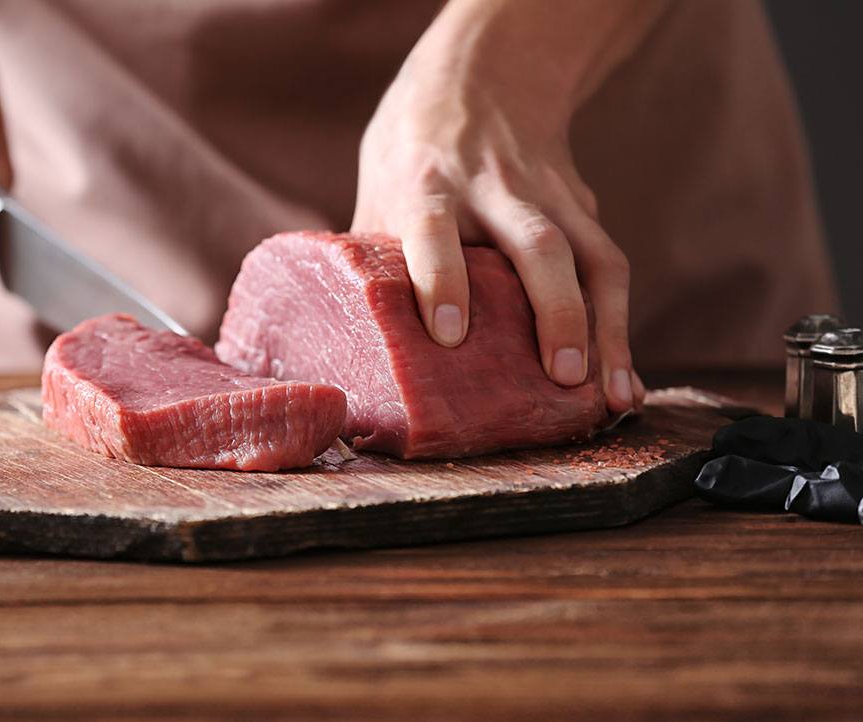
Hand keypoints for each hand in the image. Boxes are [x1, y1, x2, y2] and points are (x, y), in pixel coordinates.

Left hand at [353, 0, 665, 413]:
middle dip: (553, 311)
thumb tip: (352, 350)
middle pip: (536, 244)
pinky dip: (618, 323)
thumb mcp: (379, 190)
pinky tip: (621, 377)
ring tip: (614, 395)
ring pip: (589, 257)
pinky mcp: (582, 207)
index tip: (447, 335)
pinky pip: (606, 266)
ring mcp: (547, 196)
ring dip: (604, 328)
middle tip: (560, 376)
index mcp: (429, 185)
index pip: (434, 231)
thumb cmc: (413, 152)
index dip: (440, 280)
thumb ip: (373, 261)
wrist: (484, 75)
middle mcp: (494, 189)